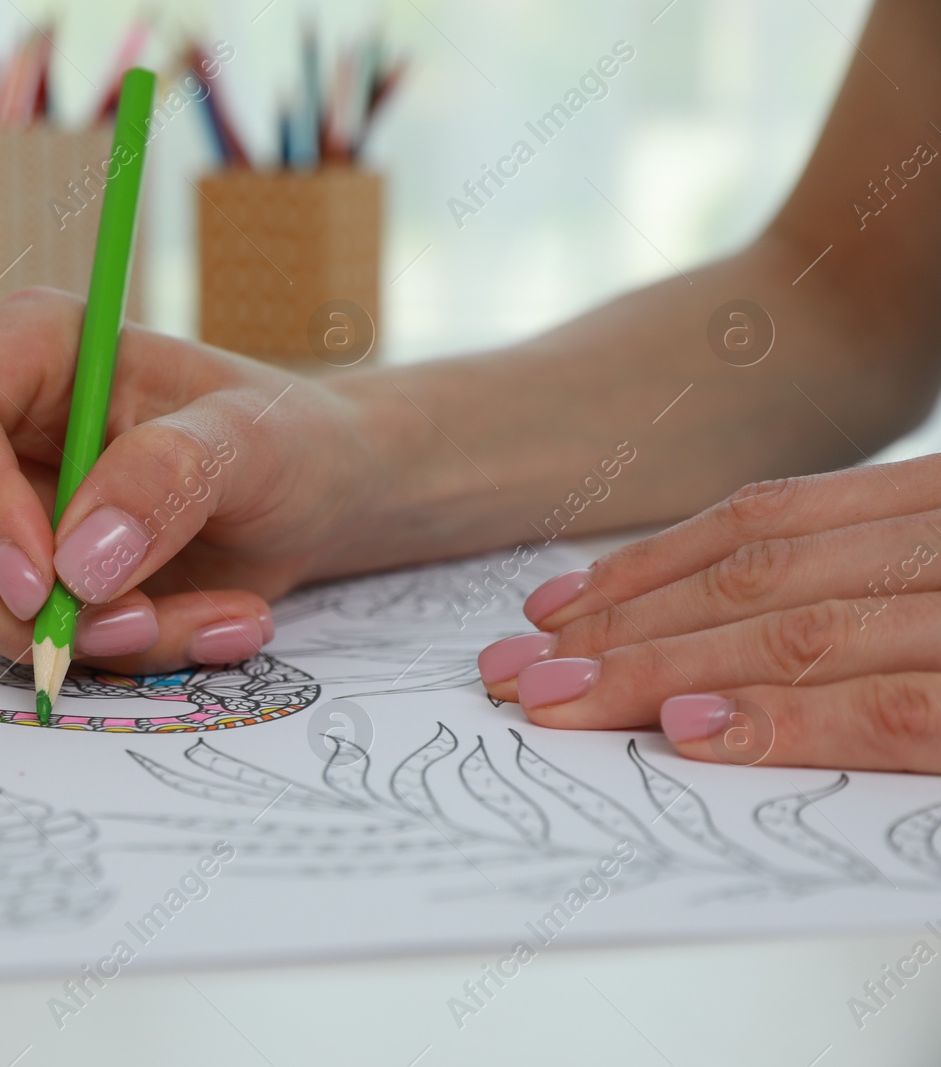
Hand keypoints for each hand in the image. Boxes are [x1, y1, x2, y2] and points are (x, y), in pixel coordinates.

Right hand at [0, 288, 373, 672]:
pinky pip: (29, 639)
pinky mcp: (30, 579)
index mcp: (35, 350)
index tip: (46, 577)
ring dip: (77, 638)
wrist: (320, 498)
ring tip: (196, 622)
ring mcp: (2, 509)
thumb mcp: (255, 440)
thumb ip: (171, 475)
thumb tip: (78, 561)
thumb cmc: (287, 437)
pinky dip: (113, 657)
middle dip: (9, 604)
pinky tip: (204, 626)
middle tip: (124, 627)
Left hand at [477, 455, 940, 771]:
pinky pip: (890, 708)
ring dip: (660, 668)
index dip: (649, 563)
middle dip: (620, 624)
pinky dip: (783, 718)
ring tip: (555, 699)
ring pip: (796, 632)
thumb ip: (857, 587)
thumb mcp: (937, 583)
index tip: (551, 606)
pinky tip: (686, 730)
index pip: (770, 520)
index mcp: (940, 503)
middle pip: (758, 576)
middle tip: (510, 668)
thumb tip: (719, 642)